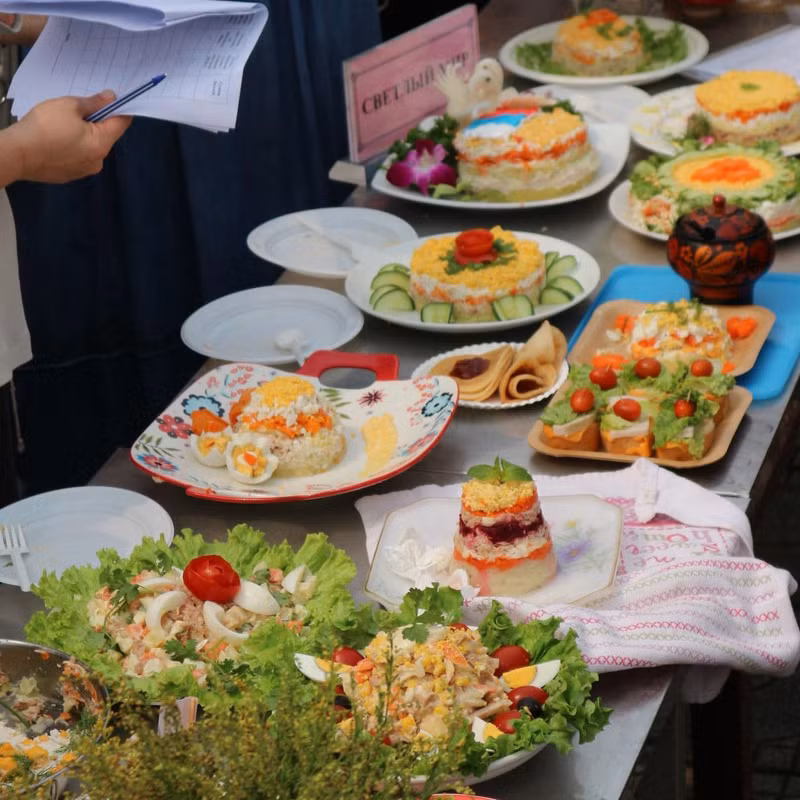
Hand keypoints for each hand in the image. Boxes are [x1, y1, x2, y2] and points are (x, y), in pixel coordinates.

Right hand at [5, 90, 130, 183]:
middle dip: (97, 121)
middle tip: (80, 108)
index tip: (115, 99)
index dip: (121, 109)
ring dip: (84, 134)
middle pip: (105, 136)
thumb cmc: (44, 127)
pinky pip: (77, 156)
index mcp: (101, 144)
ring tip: (64, 124)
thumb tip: (110, 98)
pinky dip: (72, 146)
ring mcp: (84, 170)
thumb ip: (93, 102)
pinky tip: (57, 138)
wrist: (18, 154)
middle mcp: (98, 161)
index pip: (121, 124)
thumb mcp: (70, 106)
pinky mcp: (70, 175)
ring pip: (91, 147)